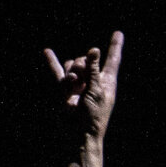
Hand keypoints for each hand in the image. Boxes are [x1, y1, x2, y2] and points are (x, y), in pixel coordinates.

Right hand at [43, 30, 122, 147]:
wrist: (78, 133)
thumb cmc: (94, 116)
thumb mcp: (97, 91)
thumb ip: (93, 70)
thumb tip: (93, 49)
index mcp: (107, 80)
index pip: (112, 59)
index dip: (115, 46)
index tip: (118, 33)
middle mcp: (93, 80)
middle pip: (85, 59)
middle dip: (81, 66)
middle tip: (82, 81)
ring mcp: (78, 84)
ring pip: (71, 65)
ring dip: (71, 74)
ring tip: (73, 87)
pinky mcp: (65, 89)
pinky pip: (57, 72)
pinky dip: (52, 62)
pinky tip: (47, 51)